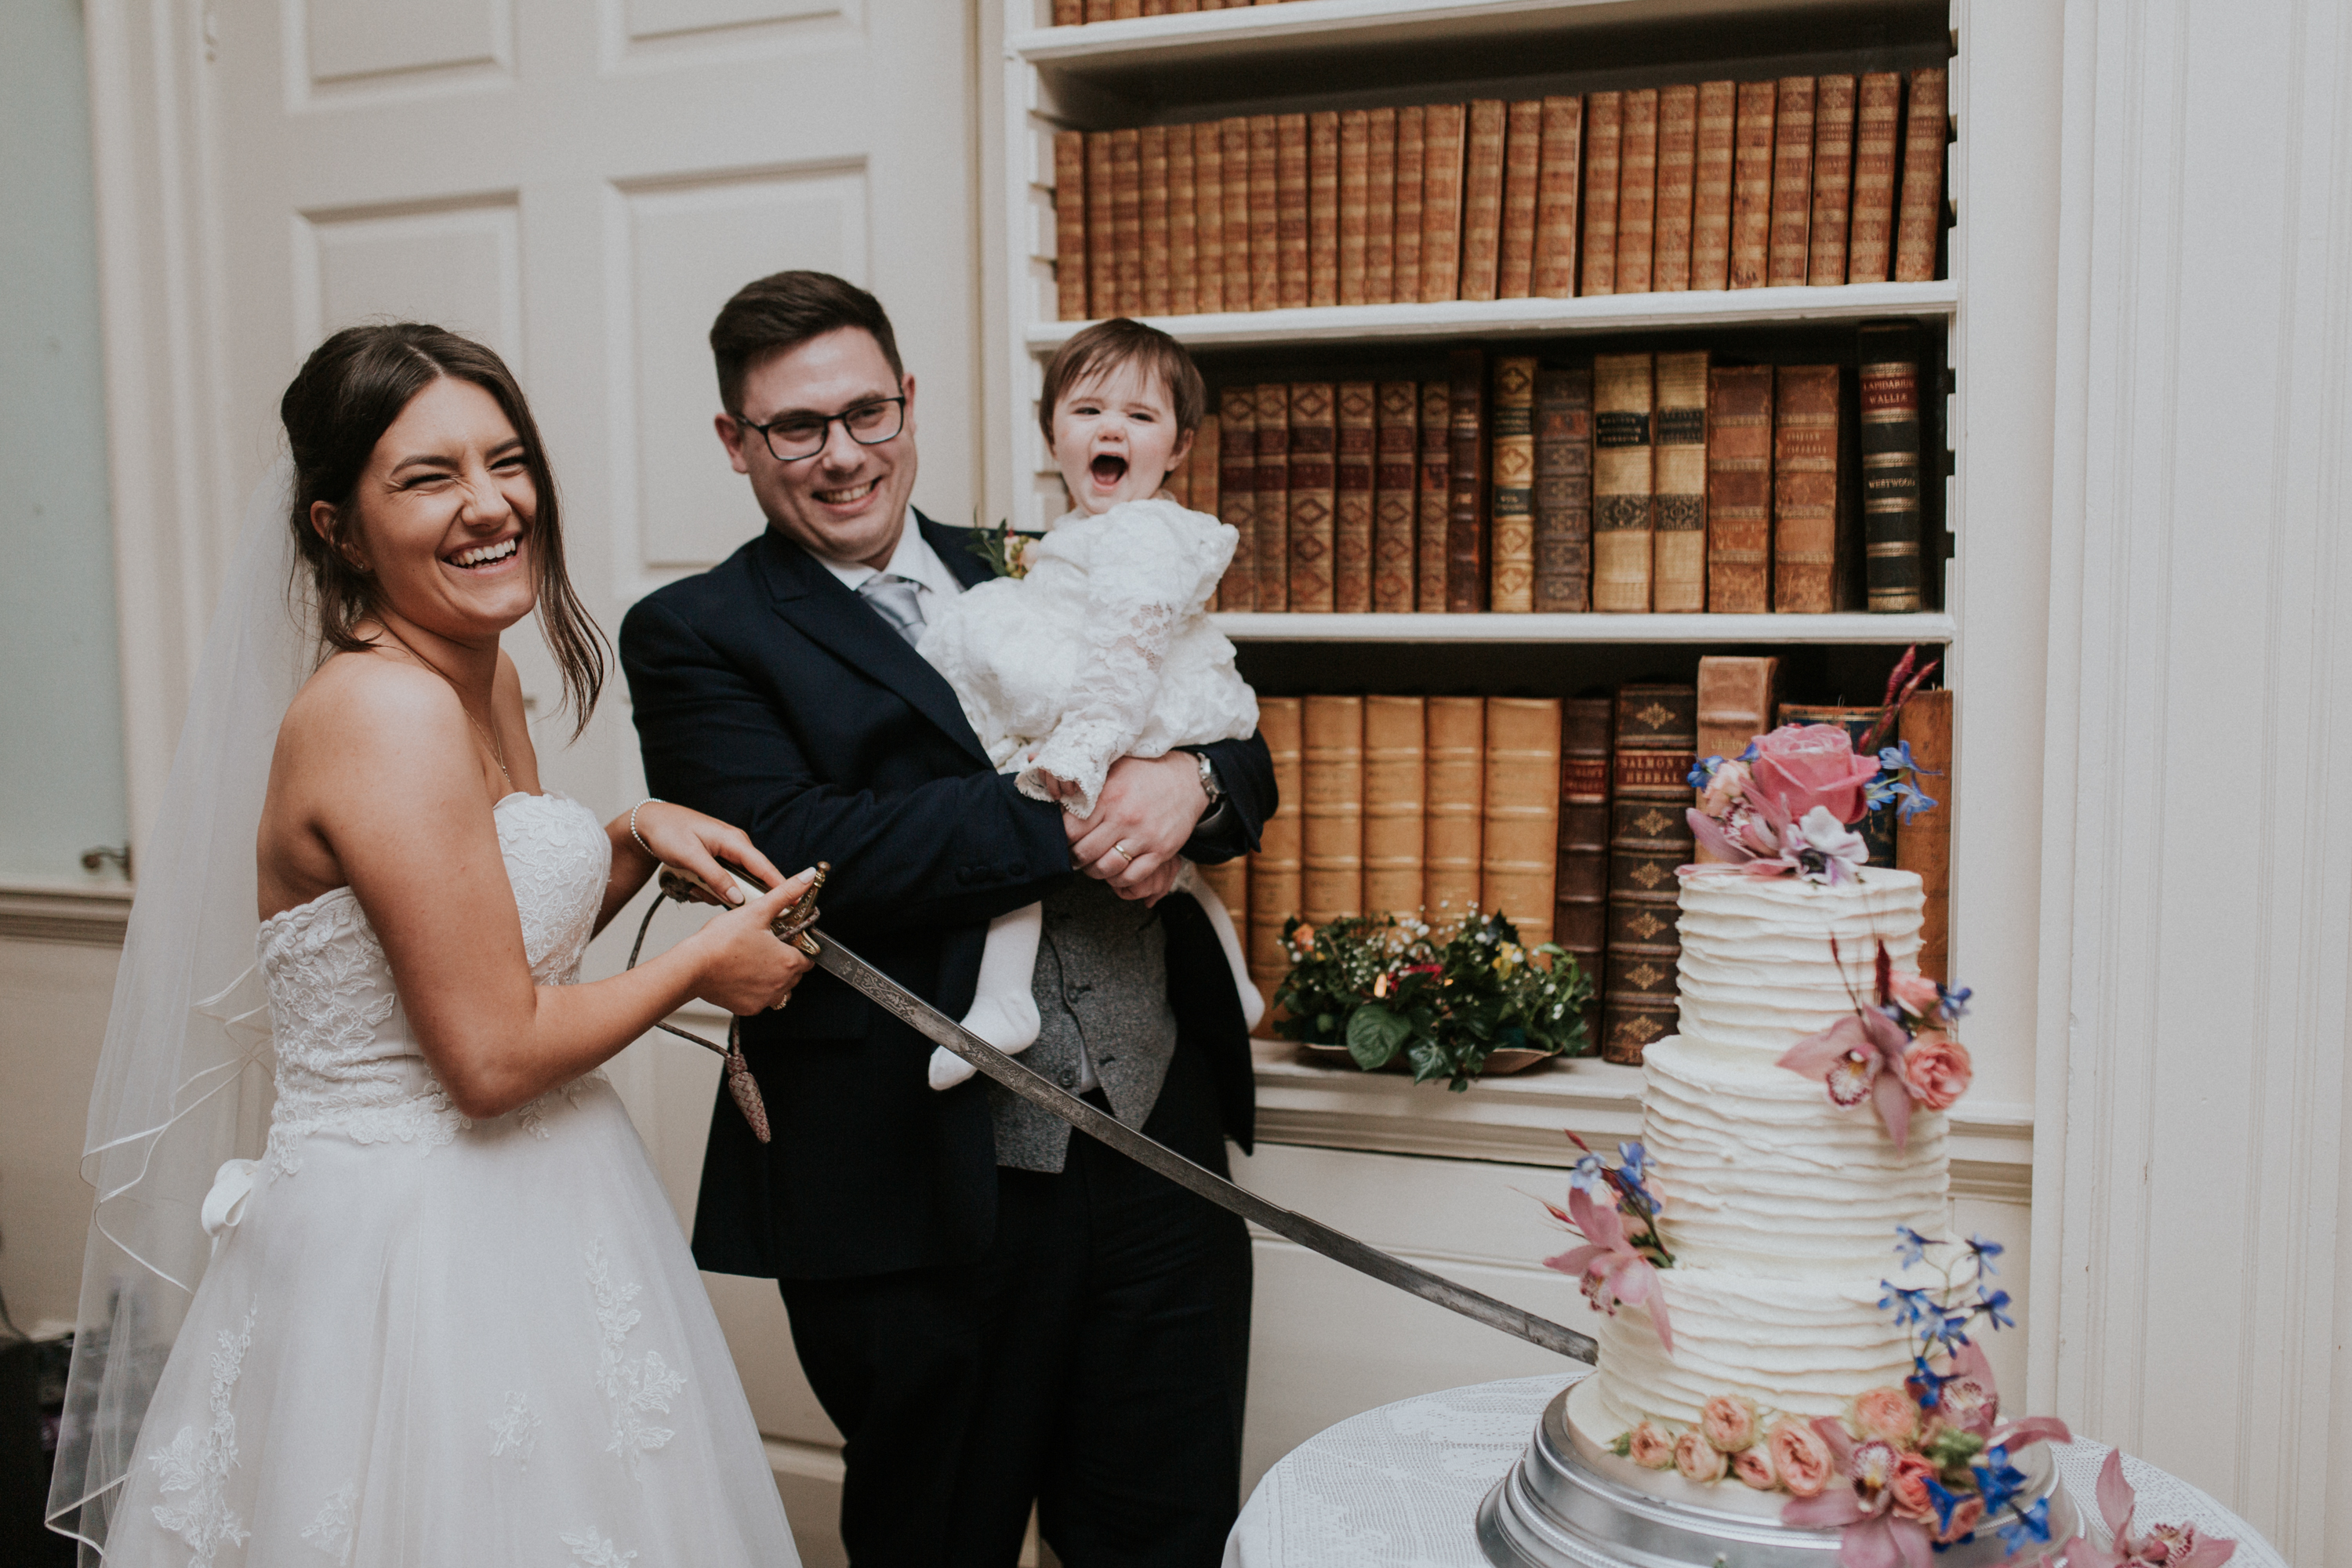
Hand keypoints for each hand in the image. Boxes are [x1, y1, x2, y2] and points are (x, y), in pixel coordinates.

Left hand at [628, 802, 786, 905]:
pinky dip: (708, 887)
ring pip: (733, 883)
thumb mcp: (691, 857)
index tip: (795, 903)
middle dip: (736, 894)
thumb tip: (738, 899)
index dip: (780, 885)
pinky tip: (691, 884)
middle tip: (716, 899)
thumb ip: (716, 878)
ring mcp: (726, 853)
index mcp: (734, 841)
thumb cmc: (669, 831)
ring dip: (715, 891)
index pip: (764, 867)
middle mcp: (735, 846)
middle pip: (750, 879)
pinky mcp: (717, 859)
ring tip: (692, 886)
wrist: (650, 823)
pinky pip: (722, 880)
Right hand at [687, 871, 816, 1014]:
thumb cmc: (721, 941)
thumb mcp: (758, 910)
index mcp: (789, 961)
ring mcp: (765, 999)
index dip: (797, 946)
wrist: (693, 966)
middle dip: (784, 960)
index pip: (808, 957)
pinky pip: (761, 1000)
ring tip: (752, 960)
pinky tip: (741, 974)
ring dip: (772, 977)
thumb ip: (786, 893)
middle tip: (764, 947)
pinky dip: (755, 990)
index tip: (784, 940)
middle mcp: (781, 985)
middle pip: (795, 973)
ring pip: (779, 989)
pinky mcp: (749, 1008)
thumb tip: (808, 876)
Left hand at [1065, 752, 1205, 902]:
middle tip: (1076, 855)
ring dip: (1094, 871)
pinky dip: (1119, 880)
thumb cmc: (1145, 772)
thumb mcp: (1113, 766)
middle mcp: (1124, 818)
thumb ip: (1086, 780)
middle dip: (1075, 858)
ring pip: (1106, 868)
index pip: (1070, 829)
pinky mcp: (1160, 851)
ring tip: (1093, 864)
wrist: (1187, 780)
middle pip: (1085, 852)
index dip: (1062, 837)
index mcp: (1108, 796)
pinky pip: (1132, 877)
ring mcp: (1143, 836)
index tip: (1064, 838)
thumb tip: (1041, 773)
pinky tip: (1116, 871)